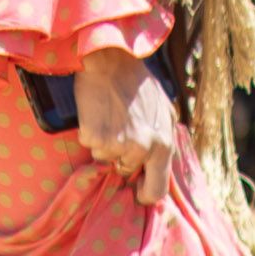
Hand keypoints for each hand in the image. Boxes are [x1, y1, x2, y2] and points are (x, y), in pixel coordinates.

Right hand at [71, 46, 178, 203]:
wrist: (113, 62)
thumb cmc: (140, 85)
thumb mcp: (165, 112)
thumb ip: (164, 139)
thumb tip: (160, 163)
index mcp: (164, 145)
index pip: (156, 190)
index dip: (144, 193)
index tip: (137, 189)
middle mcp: (142, 150)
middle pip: (125, 170)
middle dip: (121, 156)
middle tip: (119, 131)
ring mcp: (117, 145)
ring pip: (105, 157)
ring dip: (104, 142)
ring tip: (110, 117)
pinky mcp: (94, 137)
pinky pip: (89, 144)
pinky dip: (89, 132)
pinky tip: (97, 114)